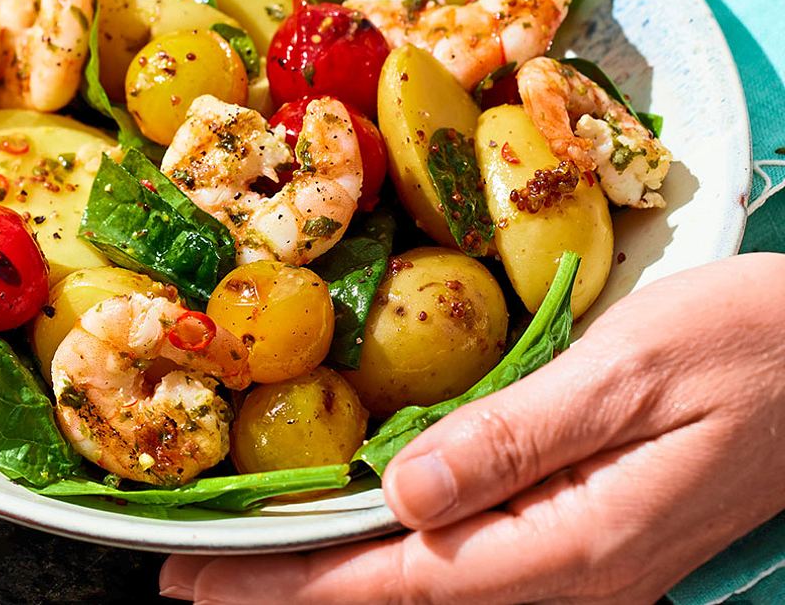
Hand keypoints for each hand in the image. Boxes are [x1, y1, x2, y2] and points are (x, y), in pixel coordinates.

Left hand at [161, 252, 784, 603]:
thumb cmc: (756, 345)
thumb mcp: (630, 371)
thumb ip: (516, 438)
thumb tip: (402, 495)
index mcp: (576, 545)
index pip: (402, 580)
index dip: (291, 586)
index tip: (203, 581)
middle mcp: (575, 576)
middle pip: (405, 597)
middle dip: (293, 591)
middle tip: (194, 578)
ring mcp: (586, 563)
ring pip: (434, 584)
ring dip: (337, 575)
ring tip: (250, 561)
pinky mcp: (593, 536)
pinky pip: (472, 559)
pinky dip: (396, 551)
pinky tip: (359, 530)